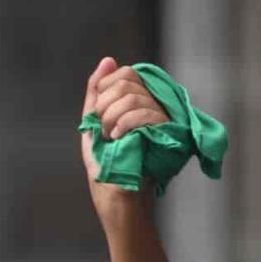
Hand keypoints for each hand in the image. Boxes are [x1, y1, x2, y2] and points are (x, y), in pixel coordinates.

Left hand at [80, 57, 166, 218]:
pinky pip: (146, 113)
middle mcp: (156, 108)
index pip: (126, 74)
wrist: (118, 202)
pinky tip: (119, 139)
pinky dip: (126, 124)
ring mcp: (164, 121)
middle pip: (129, 80)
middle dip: (105, 105)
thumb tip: (108, 59)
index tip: (99, 117)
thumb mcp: (93, 126)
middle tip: (105, 132)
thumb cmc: (107, 169)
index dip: (106, 90)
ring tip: (112, 139)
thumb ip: (96, 93)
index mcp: (140, 103)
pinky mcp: (167, 136)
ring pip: (134, 96)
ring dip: (112, 118)